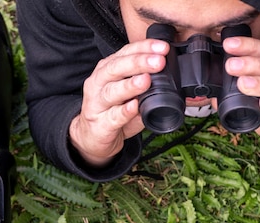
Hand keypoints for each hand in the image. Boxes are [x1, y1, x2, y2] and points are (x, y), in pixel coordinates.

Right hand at [69, 39, 168, 166]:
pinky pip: (113, 117)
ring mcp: (96, 104)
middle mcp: (98, 83)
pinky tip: (134, 106)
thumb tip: (169, 78)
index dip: (144, 48)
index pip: (125, 53)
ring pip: (111, 91)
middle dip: (138, 62)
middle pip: (116, 68)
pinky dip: (124, 112)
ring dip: (130, 85)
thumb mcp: (127, 93)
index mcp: (107, 71)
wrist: (90, 137)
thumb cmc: (110, 111)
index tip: (163, 47)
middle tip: (159, 61)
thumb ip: (144, 85)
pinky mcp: (99, 125)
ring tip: (146, 80)